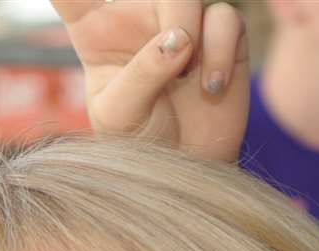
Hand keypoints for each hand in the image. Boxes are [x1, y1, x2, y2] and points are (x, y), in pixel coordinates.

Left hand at [52, 0, 250, 161]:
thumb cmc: (139, 142)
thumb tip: (179, 39)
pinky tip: (211, 86)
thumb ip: (141, 74)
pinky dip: (220, 50)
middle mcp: (134, 18)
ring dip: (190, 32)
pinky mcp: (218, 35)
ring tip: (186, 78)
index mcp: (93, 30)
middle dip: (160, 12)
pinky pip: (225, 19)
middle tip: (175, 47)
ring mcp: (178, 23)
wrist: (183, 167)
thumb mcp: (121, 114)